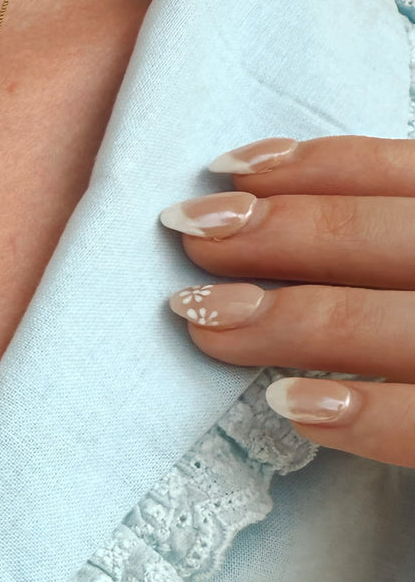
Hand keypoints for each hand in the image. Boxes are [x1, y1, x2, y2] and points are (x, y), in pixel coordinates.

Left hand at [158, 136, 414, 468]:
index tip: (225, 172)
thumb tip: (271, 209)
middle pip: (394, 238)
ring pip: (398, 325)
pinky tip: (291, 407)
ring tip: (203, 319)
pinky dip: (364, 413)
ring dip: (291, 318)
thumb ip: (392, 249)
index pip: (412, 173)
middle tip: (189, 238)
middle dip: (281, 232)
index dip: (316, 168)